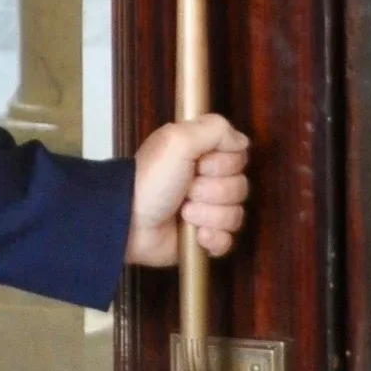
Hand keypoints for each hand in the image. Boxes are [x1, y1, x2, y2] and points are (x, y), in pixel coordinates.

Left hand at [123, 113, 250, 266]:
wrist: (129, 223)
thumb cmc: (149, 181)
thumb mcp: (177, 141)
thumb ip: (213, 129)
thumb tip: (241, 140)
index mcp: (199, 154)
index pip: (238, 156)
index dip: (223, 163)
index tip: (199, 164)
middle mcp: (205, 180)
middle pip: (240, 186)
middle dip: (212, 191)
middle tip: (186, 190)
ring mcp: (206, 210)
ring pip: (235, 214)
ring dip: (208, 214)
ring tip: (183, 212)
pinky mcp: (203, 237)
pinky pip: (227, 240)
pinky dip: (212, 238)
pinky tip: (195, 234)